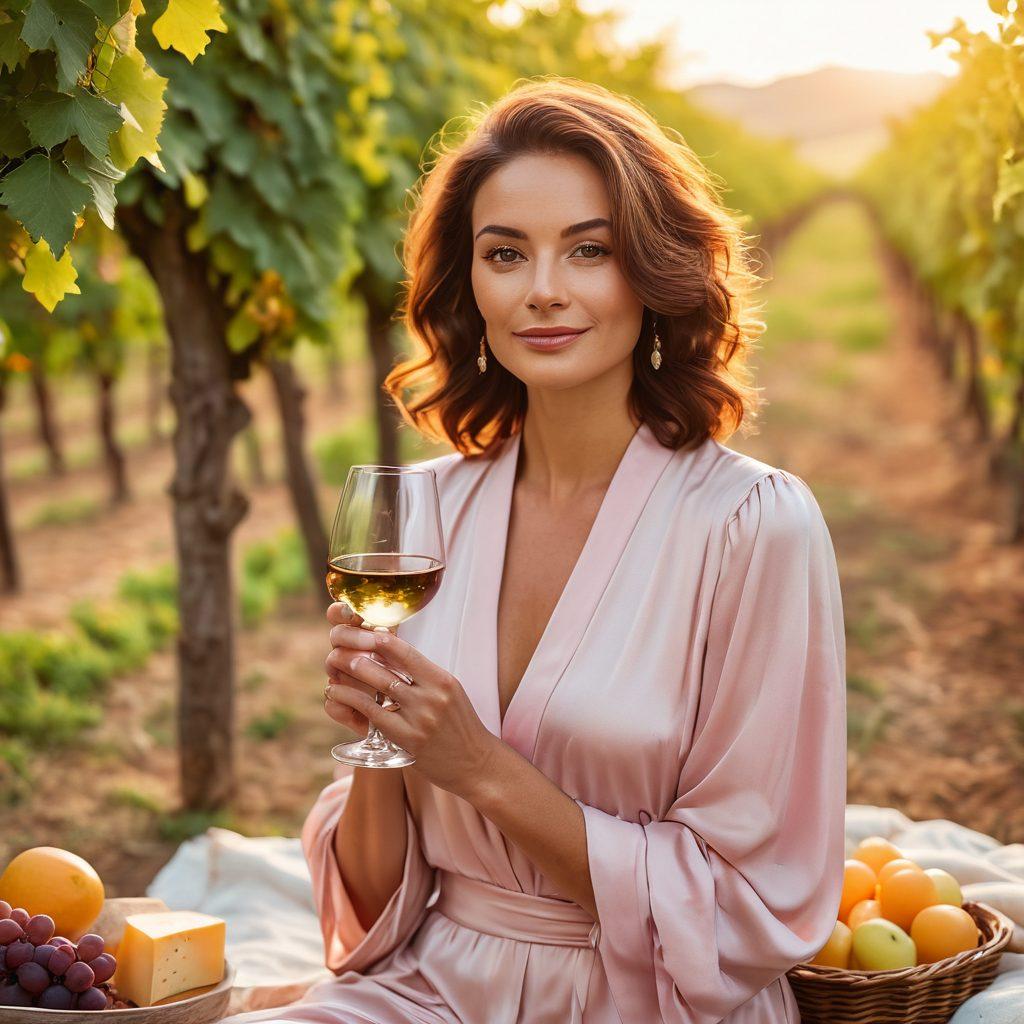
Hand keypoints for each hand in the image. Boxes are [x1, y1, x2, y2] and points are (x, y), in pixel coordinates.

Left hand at [323, 602, 498, 797]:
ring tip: (334, 668)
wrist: (476, 763)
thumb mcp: (449, 692)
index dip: (380, 640)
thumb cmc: (460, 725)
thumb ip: (423, 675)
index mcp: (442, 680)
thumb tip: (391, 652)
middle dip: (357, 656)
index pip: (405, 652)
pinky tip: (338, 695)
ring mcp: (419, 719)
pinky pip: (373, 714)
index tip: (362, 633)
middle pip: (386, 669)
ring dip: (350, 676)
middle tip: (338, 649)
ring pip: (376, 690)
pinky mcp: (407, 740)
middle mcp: (432, 696)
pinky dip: (352, 701)